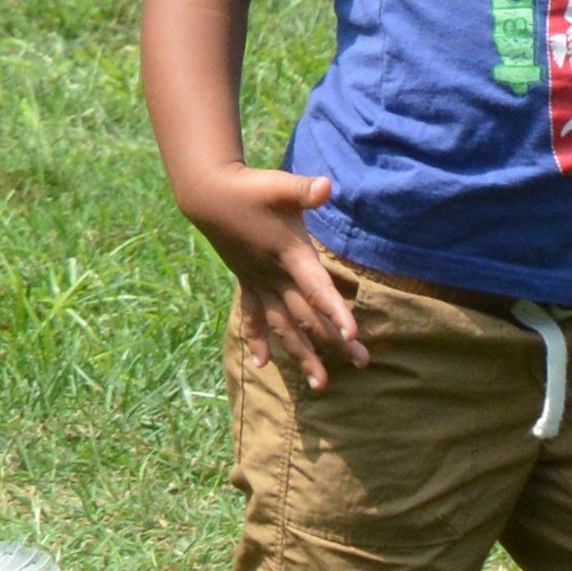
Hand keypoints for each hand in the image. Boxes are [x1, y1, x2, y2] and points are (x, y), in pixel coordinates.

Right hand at [175, 157, 367, 387]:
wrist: (209, 194)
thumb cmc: (250, 189)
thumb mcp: (279, 186)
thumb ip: (304, 191)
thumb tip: (325, 186)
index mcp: (289, 255)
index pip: (315, 288)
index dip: (335, 310)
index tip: (353, 334)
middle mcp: (275, 276)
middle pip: (308, 316)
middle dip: (334, 341)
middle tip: (362, 363)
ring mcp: (260, 283)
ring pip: (284, 326)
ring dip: (302, 354)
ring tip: (320, 384)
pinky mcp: (248, 282)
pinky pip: (254, 317)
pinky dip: (257, 339)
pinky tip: (262, 364)